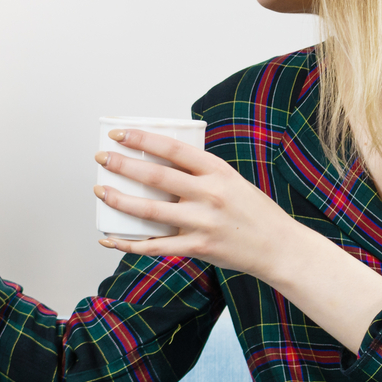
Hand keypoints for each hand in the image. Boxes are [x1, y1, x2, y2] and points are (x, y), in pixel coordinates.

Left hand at [94, 128, 312, 279]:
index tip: (119, 134)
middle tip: (102, 158)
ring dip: (120, 200)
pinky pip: (155, 246)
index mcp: (218, 171)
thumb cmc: (252, 211)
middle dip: (123, 165)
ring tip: (102, 192)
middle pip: (156, 177)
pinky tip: (110, 239)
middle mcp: (209, 194)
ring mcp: (203, 222)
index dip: (142, 139)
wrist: (279, 247)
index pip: (173, 149)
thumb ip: (199, 174)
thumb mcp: (231, 181)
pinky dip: (129, 244)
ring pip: (150, 211)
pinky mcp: (198, 248)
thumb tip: (158, 164)